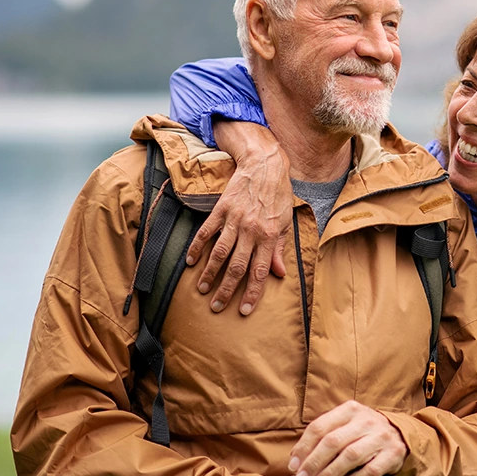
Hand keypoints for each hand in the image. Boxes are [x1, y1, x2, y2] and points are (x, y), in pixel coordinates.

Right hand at [185, 120, 292, 314]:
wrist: (265, 165)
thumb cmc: (279, 194)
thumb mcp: (286, 221)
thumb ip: (280, 249)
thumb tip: (279, 274)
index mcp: (270, 236)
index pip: (260, 271)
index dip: (252, 293)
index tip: (243, 310)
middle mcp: (251, 231)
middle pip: (237, 267)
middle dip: (226, 290)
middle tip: (216, 306)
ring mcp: (234, 220)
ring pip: (219, 253)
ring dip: (209, 274)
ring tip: (201, 289)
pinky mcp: (221, 209)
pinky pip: (206, 232)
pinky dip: (197, 247)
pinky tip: (190, 261)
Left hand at [288, 401, 406, 475]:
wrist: (398, 433)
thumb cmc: (362, 431)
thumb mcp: (344, 425)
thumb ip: (322, 437)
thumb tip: (295, 458)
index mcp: (350, 410)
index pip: (320, 426)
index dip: (304, 447)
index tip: (293, 465)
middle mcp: (366, 420)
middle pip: (333, 441)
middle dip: (314, 462)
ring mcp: (381, 436)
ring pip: (351, 455)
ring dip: (331, 472)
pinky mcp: (393, 453)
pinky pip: (371, 469)